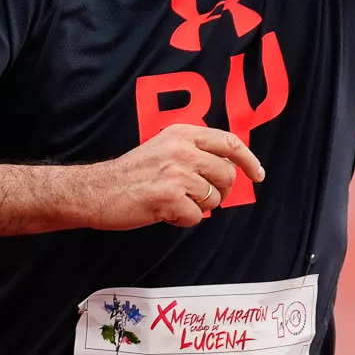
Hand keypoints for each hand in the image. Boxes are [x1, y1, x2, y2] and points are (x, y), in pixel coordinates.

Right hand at [70, 123, 264, 229]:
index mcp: (182, 134)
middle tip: (201, 197)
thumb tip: (228, 168)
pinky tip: (165, 212)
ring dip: (198, 207)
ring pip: (214, 198)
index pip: (229, 142)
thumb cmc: (131, 174)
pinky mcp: (169, 197)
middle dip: (220, 191)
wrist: (97, 190)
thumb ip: (193, 151)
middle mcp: (182, 150)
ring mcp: (176, 173)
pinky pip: (196, 216)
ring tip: (174, 202)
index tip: (257, 174)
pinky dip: (182, 220)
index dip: (248, 160)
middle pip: (227, 174)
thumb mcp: (162, 147)